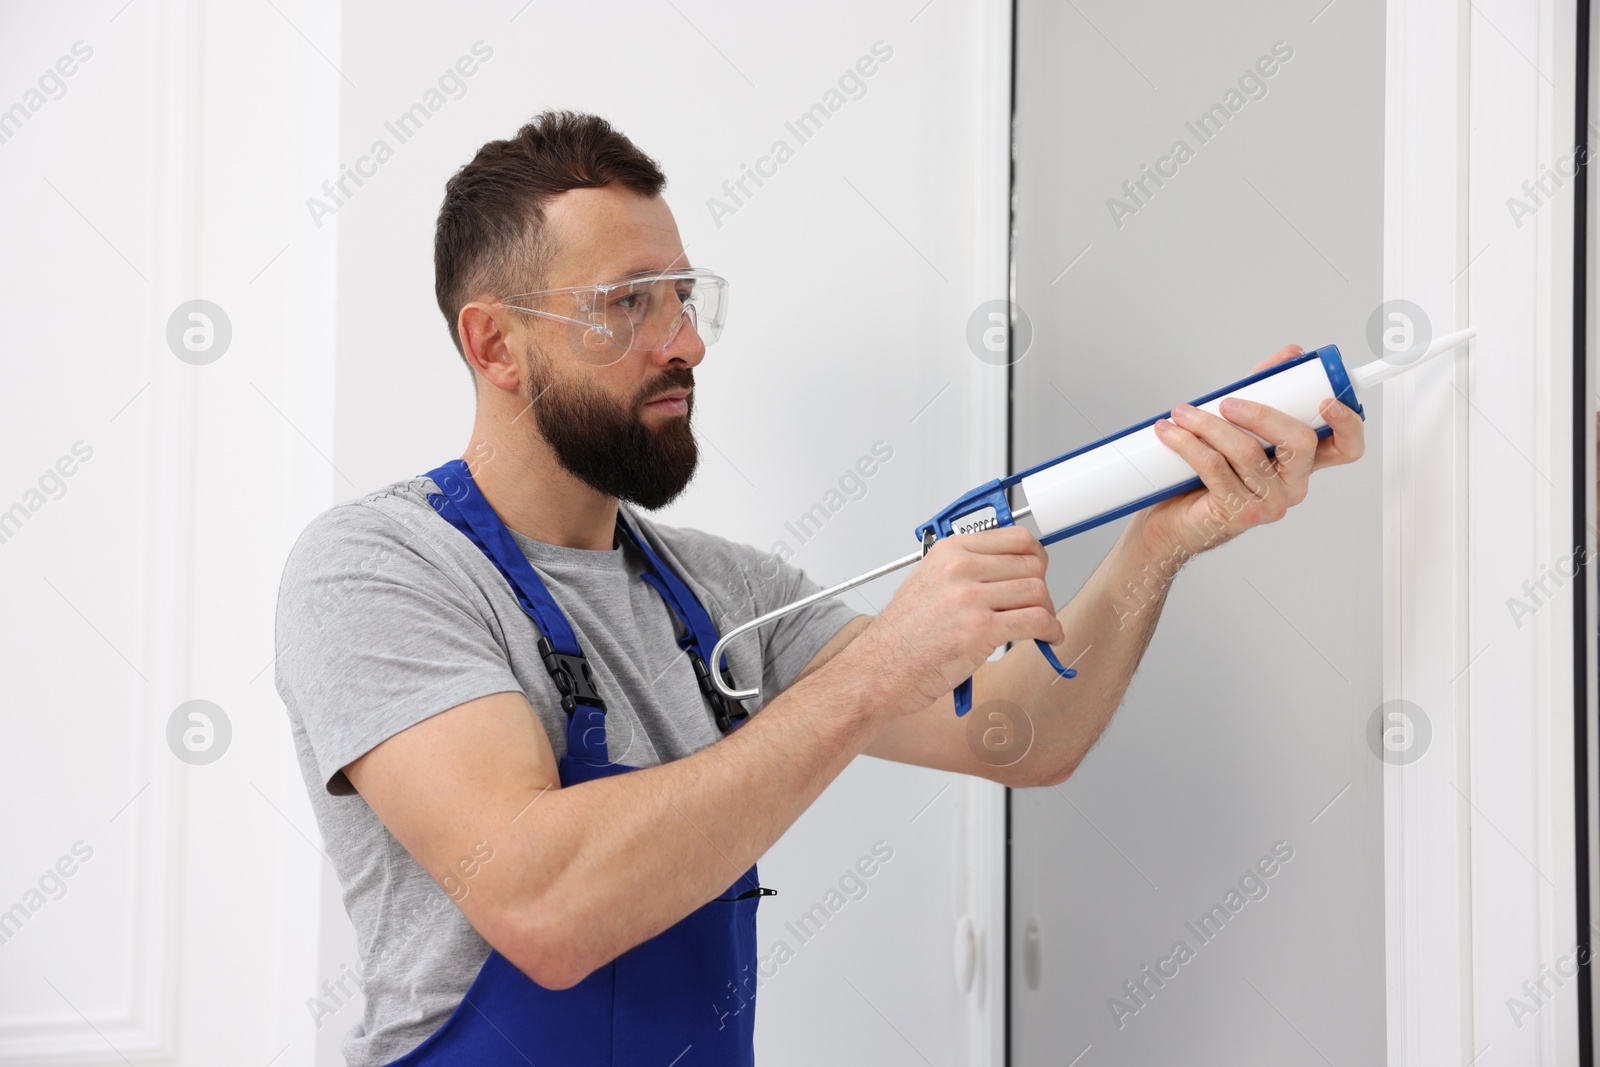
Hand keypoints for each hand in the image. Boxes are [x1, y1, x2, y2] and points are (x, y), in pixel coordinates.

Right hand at [852, 525, 1064, 715]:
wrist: (881, 668)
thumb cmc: (903, 634)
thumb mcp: (928, 581)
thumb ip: (964, 569)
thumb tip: (1006, 568)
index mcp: (949, 551)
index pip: (1015, 538)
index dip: (1035, 556)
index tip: (1037, 569)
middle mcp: (960, 569)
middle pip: (1031, 565)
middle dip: (1042, 587)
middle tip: (1038, 604)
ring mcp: (970, 598)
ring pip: (1037, 592)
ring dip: (1047, 612)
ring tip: (1041, 625)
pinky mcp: (981, 629)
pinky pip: (1036, 621)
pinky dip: (1050, 631)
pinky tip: (1047, 638)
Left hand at [1132, 344, 1365, 565]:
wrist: (1170, 518)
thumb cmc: (1204, 472)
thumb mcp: (1237, 422)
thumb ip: (1265, 389)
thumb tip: (1290, 354)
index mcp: (1301, 463)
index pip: (1346, 448)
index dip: (1347, 424)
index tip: (1326, 400)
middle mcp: (1292, 486)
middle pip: (1300, 442)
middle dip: (1261, 413)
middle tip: (1226, 401)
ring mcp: (1269, 504)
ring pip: (1248, 453)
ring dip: (1209, 425)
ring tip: (1183, 413)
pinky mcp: (1239, 514)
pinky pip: (1216, 470)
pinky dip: (1189, 445)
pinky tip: (1171, 433)